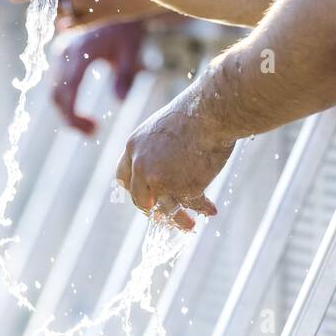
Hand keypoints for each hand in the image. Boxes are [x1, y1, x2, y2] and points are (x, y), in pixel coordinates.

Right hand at [51, 21, 144, 135]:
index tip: (92, 130)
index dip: (74, 113)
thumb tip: (119, 102)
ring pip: (54, 92)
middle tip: (93, 133)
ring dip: (67, 114)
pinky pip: (57, 85)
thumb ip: (126, 75)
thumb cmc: (128, 31)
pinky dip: (66, 103)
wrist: (120, 7)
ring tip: (91, 128)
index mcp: (81, 49)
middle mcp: (64, 50)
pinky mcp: (60, 57)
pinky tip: (82, 116)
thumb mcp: (132, 51)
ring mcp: (59, 53)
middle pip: (56, 93)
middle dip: (70, 119)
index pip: (69, 87)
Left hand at [115, 101, 231, 230]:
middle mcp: (141, 165)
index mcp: (133, 146)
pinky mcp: (184, 188)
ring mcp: (161, 179)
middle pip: (141, 199)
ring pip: (166, 209)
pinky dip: (202, 209)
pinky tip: (211, 210)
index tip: (146, 199)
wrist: (211, 111)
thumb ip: (156, 150)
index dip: (135, 190)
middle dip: (154, 210)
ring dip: (179, 220)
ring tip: (190, 225)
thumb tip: (162, 176)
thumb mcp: (164, 128)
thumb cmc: (194, 114)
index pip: (124, 178)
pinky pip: (192, 204)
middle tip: (166, 217)